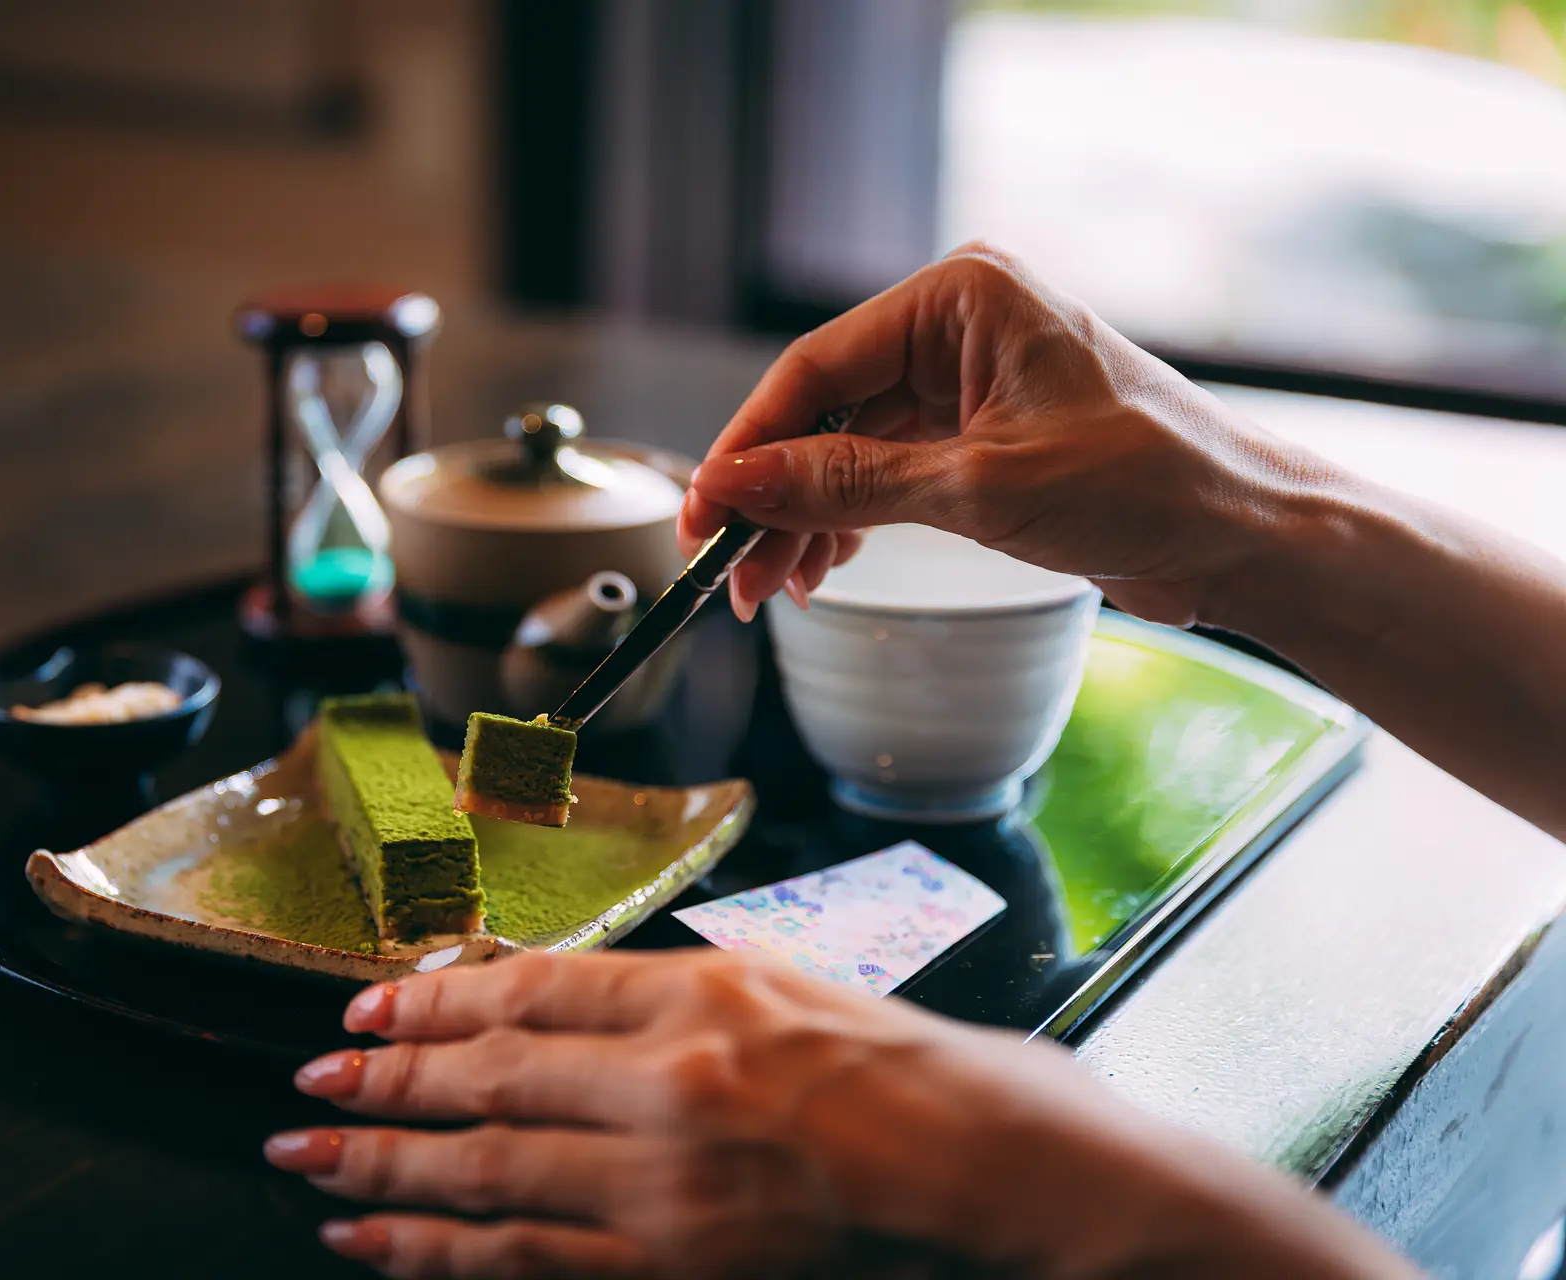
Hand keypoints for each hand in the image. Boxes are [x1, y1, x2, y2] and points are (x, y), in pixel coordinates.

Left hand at [266, 950, 1413, 1278]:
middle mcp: (671, 1084)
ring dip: (382, 1166)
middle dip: (381, 1081)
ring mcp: (668, 1188)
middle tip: (304, 1080)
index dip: (435, 996)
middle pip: (489, 1075)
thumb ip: (676, 988)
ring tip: (305, 1158)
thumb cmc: (916, 1076)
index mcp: (703, 996)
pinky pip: (528, 1261)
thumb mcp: (794, 986)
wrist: (1000, 1180)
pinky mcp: (674, 1271)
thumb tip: (562, 991)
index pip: (532, 986)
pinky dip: (441, 1250)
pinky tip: (380, 1241)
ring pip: (488, 1172)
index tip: (369, 1003)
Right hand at [680, 243, 1345, 623]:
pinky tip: (823, 570)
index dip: (748, 444)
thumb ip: (847, 484)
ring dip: (806, 520)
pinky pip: (887, 475)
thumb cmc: (1147, 483)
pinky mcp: (983, 438)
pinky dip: (851, 524)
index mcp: (962, 299)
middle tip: (731, 569)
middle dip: (774, 494)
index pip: (817, 367)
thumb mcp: (979, 486)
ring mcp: (969, 384)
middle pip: (825, 412)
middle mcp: (958, 329)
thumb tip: (739, 483)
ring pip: (849, 451)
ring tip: (772, 589)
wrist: (1247, 536)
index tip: (703, 511)